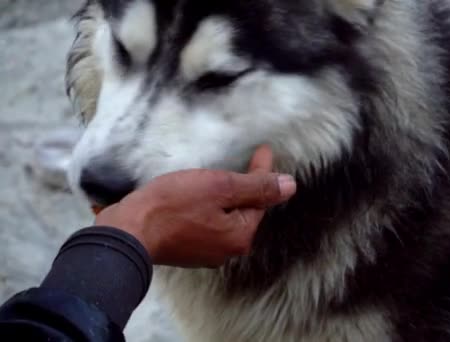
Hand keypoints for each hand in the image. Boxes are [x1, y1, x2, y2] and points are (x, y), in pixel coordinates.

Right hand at [94, 146, 295, 267]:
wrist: (127, 232)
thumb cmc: (172, 206)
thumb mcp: (219, 187)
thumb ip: (256, 187)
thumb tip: (290, 186)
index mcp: (240, 235)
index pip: (260, 197)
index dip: (262, 170)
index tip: (263, 150)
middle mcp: (227, 250)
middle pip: (243, 209)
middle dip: (245, 186)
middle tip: (247, 160)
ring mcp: (206, 253)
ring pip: (224, 216)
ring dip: (224, 196)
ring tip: (220, 176)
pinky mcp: (186, 249)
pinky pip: (206, 223)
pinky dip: (206, 207)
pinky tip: (197, 196)